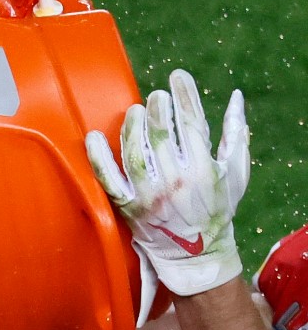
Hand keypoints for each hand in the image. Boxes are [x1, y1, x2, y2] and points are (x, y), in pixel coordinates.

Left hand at [86, 68, 249, 297]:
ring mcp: (148, 194)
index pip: (192, 124)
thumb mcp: (236, 172)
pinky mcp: (127, 206)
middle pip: (161, 136)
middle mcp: (175, 181)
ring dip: (132, 127)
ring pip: (135, 153)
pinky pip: (108, 179)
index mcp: (203, 169)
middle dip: (158, 110)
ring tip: (135, 111)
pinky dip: (98, 158)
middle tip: (156, 96)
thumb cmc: (218, 208)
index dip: (184, 96)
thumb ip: (235, 134)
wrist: (195, 253)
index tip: (177, 76)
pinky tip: (93, 137)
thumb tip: (235, 97)